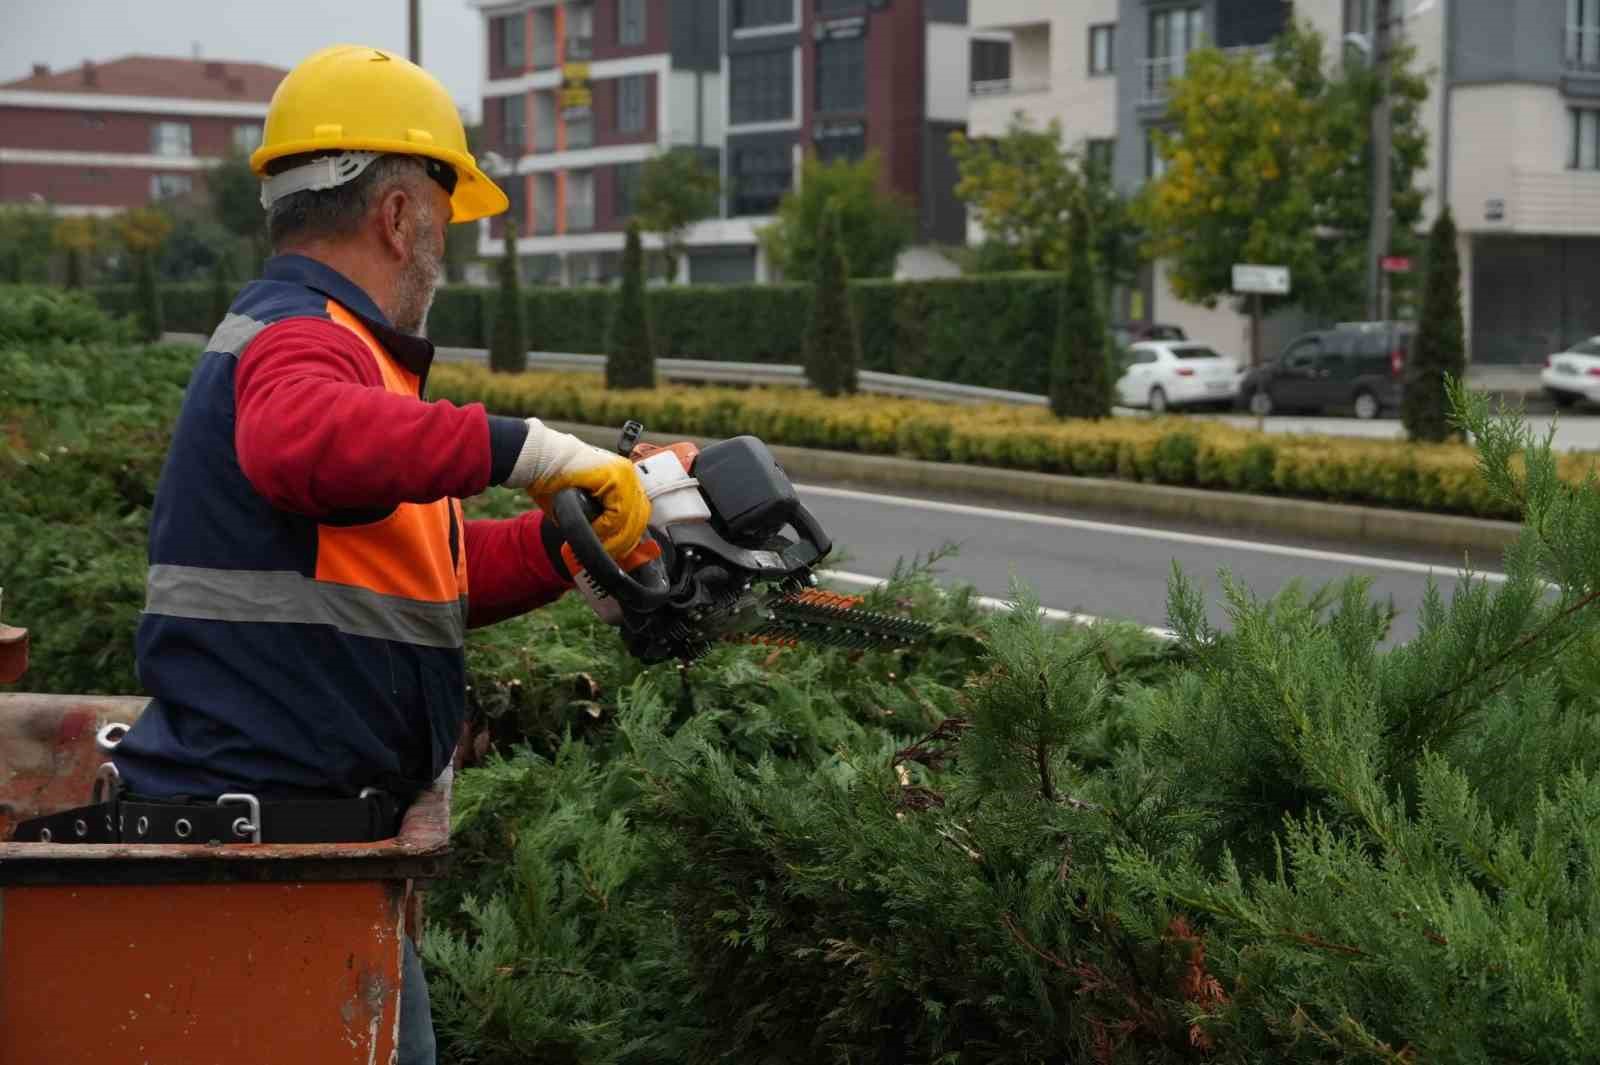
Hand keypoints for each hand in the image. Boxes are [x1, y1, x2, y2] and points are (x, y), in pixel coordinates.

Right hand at [504, 419, 649, 560]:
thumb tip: (606, 549)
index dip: (626, 539)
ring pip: (631, 519)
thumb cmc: (553, 484)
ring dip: (613, 539)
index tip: (612, 553)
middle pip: (639, 520)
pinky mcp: (616, 476)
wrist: (537, 461)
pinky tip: (592, 530)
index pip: (638, 516)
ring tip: (596, 546)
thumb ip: (597, 524)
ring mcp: (625, 474)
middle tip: (604, 554)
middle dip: (622, 543)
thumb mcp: (581, 508)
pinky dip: (606, 527)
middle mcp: (629, 476)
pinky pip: (619, 513)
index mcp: (624, 482)